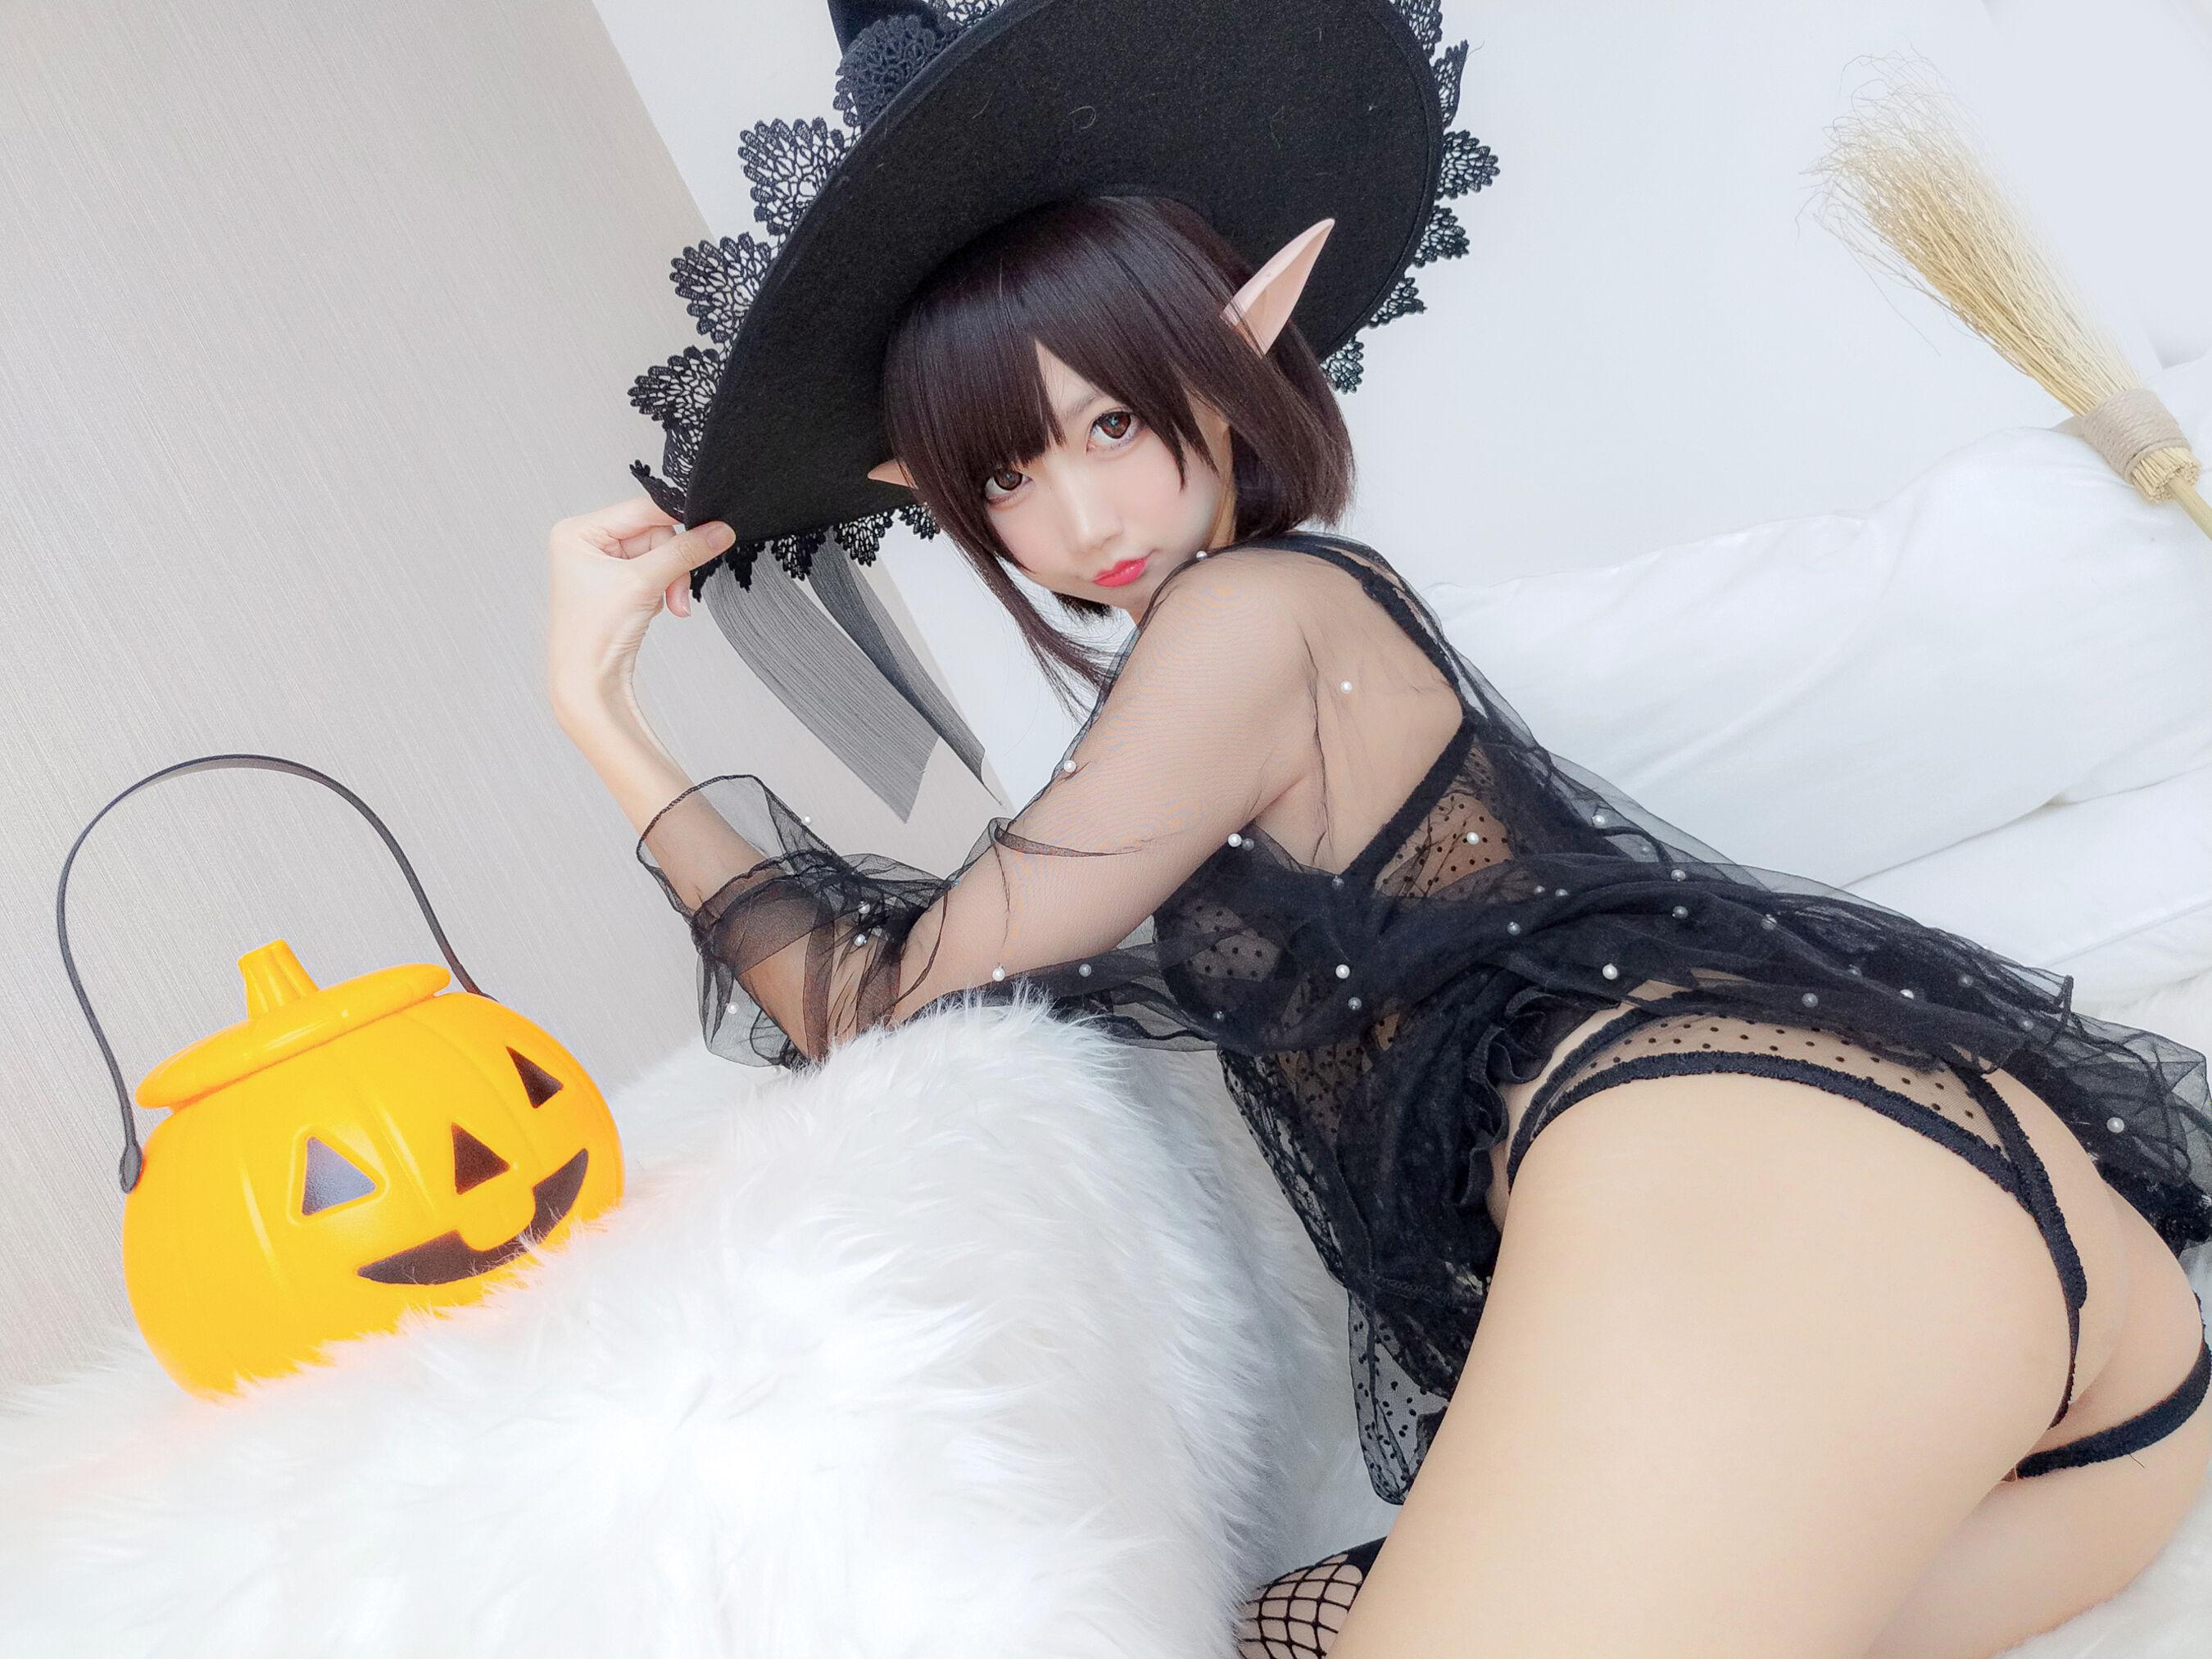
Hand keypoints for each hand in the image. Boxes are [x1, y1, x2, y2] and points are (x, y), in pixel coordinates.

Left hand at [545, 495, 734, 715]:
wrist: (587, 683)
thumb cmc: (594, 634)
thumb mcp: (644, 582)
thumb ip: (685, 551)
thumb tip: (721, 529)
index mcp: (578, 532)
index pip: (641, 510)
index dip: (677, 520)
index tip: (713, 529)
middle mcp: (586, 543)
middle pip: (653, 533)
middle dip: (672, 564)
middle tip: (677, 594)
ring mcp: (600, 564)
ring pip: (658, 554)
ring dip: (672, 580)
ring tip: (671, 606)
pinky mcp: (616, 583)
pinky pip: (654, 571)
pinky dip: (663, 589)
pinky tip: (655, 608)